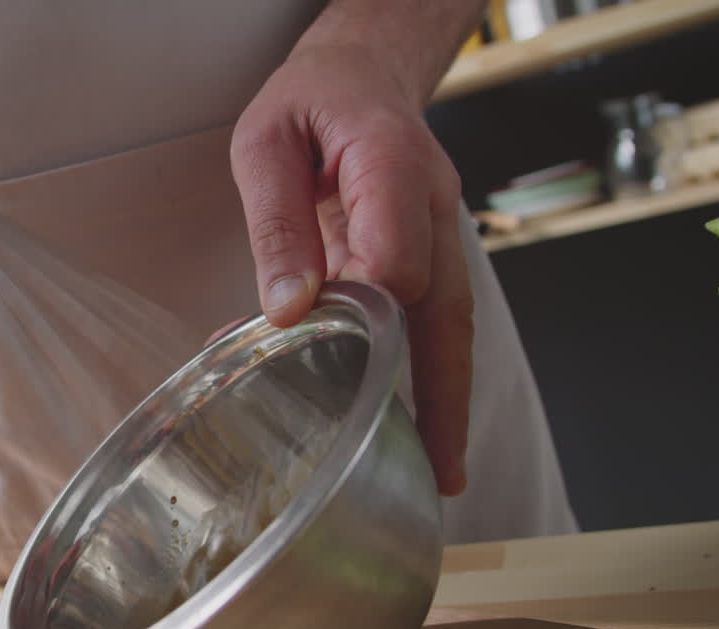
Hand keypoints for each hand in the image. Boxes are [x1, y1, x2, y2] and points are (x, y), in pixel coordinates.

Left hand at [229, 45, 471, 495]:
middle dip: (445, 391)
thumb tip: (288, 309)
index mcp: (391, 164)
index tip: (322, 338)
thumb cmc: (311, 101)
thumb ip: (276, 223)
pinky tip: (419, 419)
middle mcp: (431, 205)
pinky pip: (434, 313)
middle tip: (441, 467)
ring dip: (451, 394)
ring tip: (444, 467)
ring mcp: (440, 230)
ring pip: (453, 321)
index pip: (396, 256)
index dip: (366, 306)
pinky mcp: (430, 250)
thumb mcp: (265, 143)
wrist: (361, 72)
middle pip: (447, 309)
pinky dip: (431, 368)